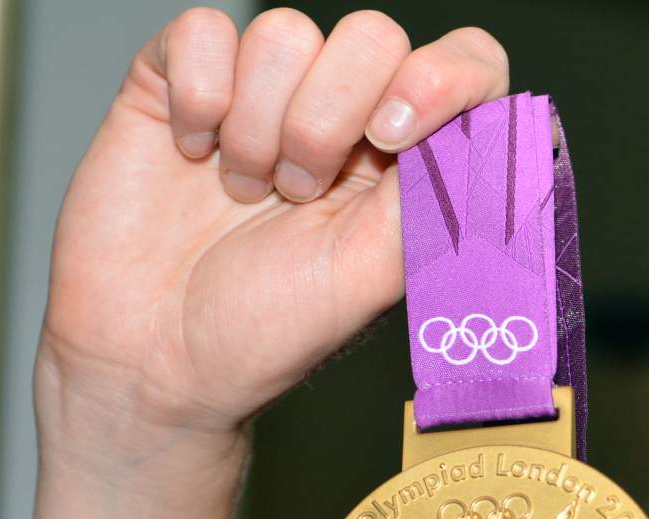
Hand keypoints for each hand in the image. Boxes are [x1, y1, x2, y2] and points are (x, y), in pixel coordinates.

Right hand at [37, 6, 508, 461]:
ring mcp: (266, 94)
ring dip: (259, 127)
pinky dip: (200, 97)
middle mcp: (346, 118)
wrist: (158, 357)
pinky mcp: (186, 80)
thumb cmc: (268, 331)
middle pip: (374, 38)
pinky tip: (193, 156)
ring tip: (245, 193)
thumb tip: (490, 137)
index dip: (442, 80)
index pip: (465, 71)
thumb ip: (435, 197)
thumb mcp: (373, 275)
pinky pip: (205, 31)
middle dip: (328, 123)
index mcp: (407, 165)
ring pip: (286, 32)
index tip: (393, 136)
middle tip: (299, 197)